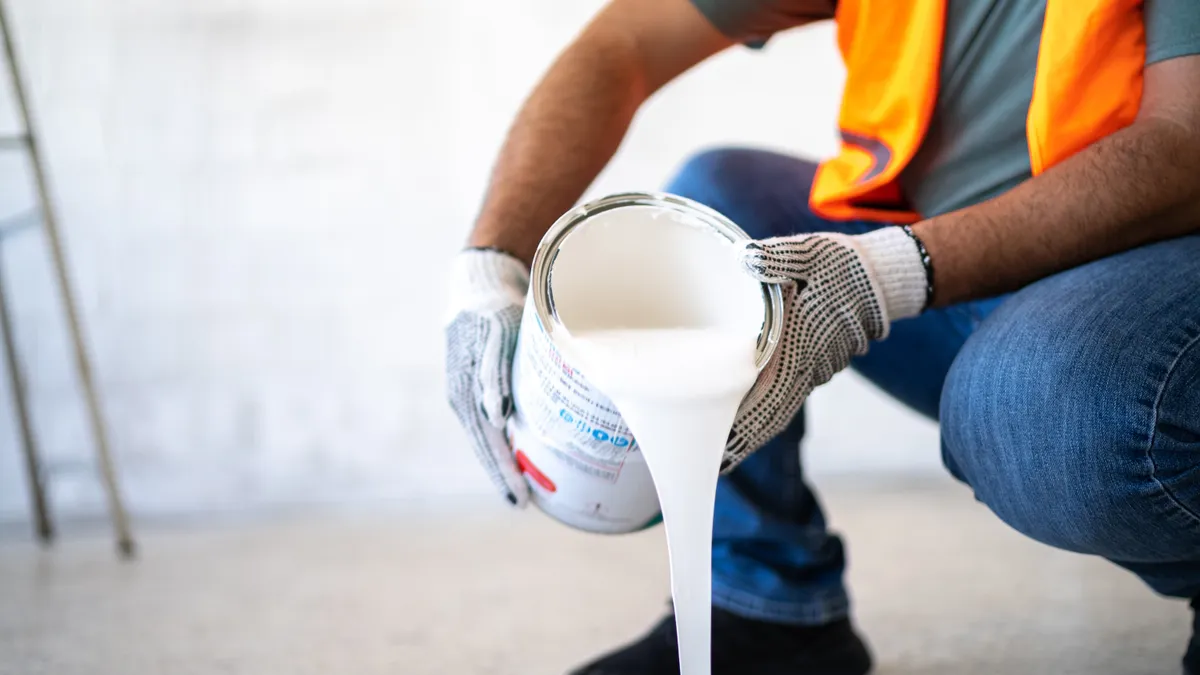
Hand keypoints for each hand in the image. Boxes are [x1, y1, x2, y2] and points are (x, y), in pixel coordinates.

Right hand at [445, 248, 530, 505]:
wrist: (482, 284)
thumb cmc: (492, 310)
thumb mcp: (493, 336)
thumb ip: (492, 373)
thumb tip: (495, 416)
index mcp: (466, 391)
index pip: (487, 442)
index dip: (503, 471)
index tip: (519, 498)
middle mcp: (466, 397)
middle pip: (486, 445)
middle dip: (504, 476)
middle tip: (522, 504)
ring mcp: (471, 391)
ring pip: (488, 436)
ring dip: (504, 462)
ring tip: (522, 488)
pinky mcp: (481, 383)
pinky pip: (492, 421)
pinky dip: (504, 440)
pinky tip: (518, 451)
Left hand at [722, 227, 929, 470]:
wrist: (879, 277)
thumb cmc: (840, 266)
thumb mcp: (805, 254)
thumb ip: (773, 258)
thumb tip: (745, 258)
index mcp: (798, 349)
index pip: (767, 402)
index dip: (744, 432)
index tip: (720, 457)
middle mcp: (805, 368)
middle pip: (768, 417)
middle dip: (740, 441)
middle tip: (709, 462)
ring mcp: (811, 370)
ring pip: (776, 408)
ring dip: (750, 425)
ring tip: (717, 443)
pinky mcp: (811, 363)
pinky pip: (784, 394)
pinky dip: (763, 408)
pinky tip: (742, 409)